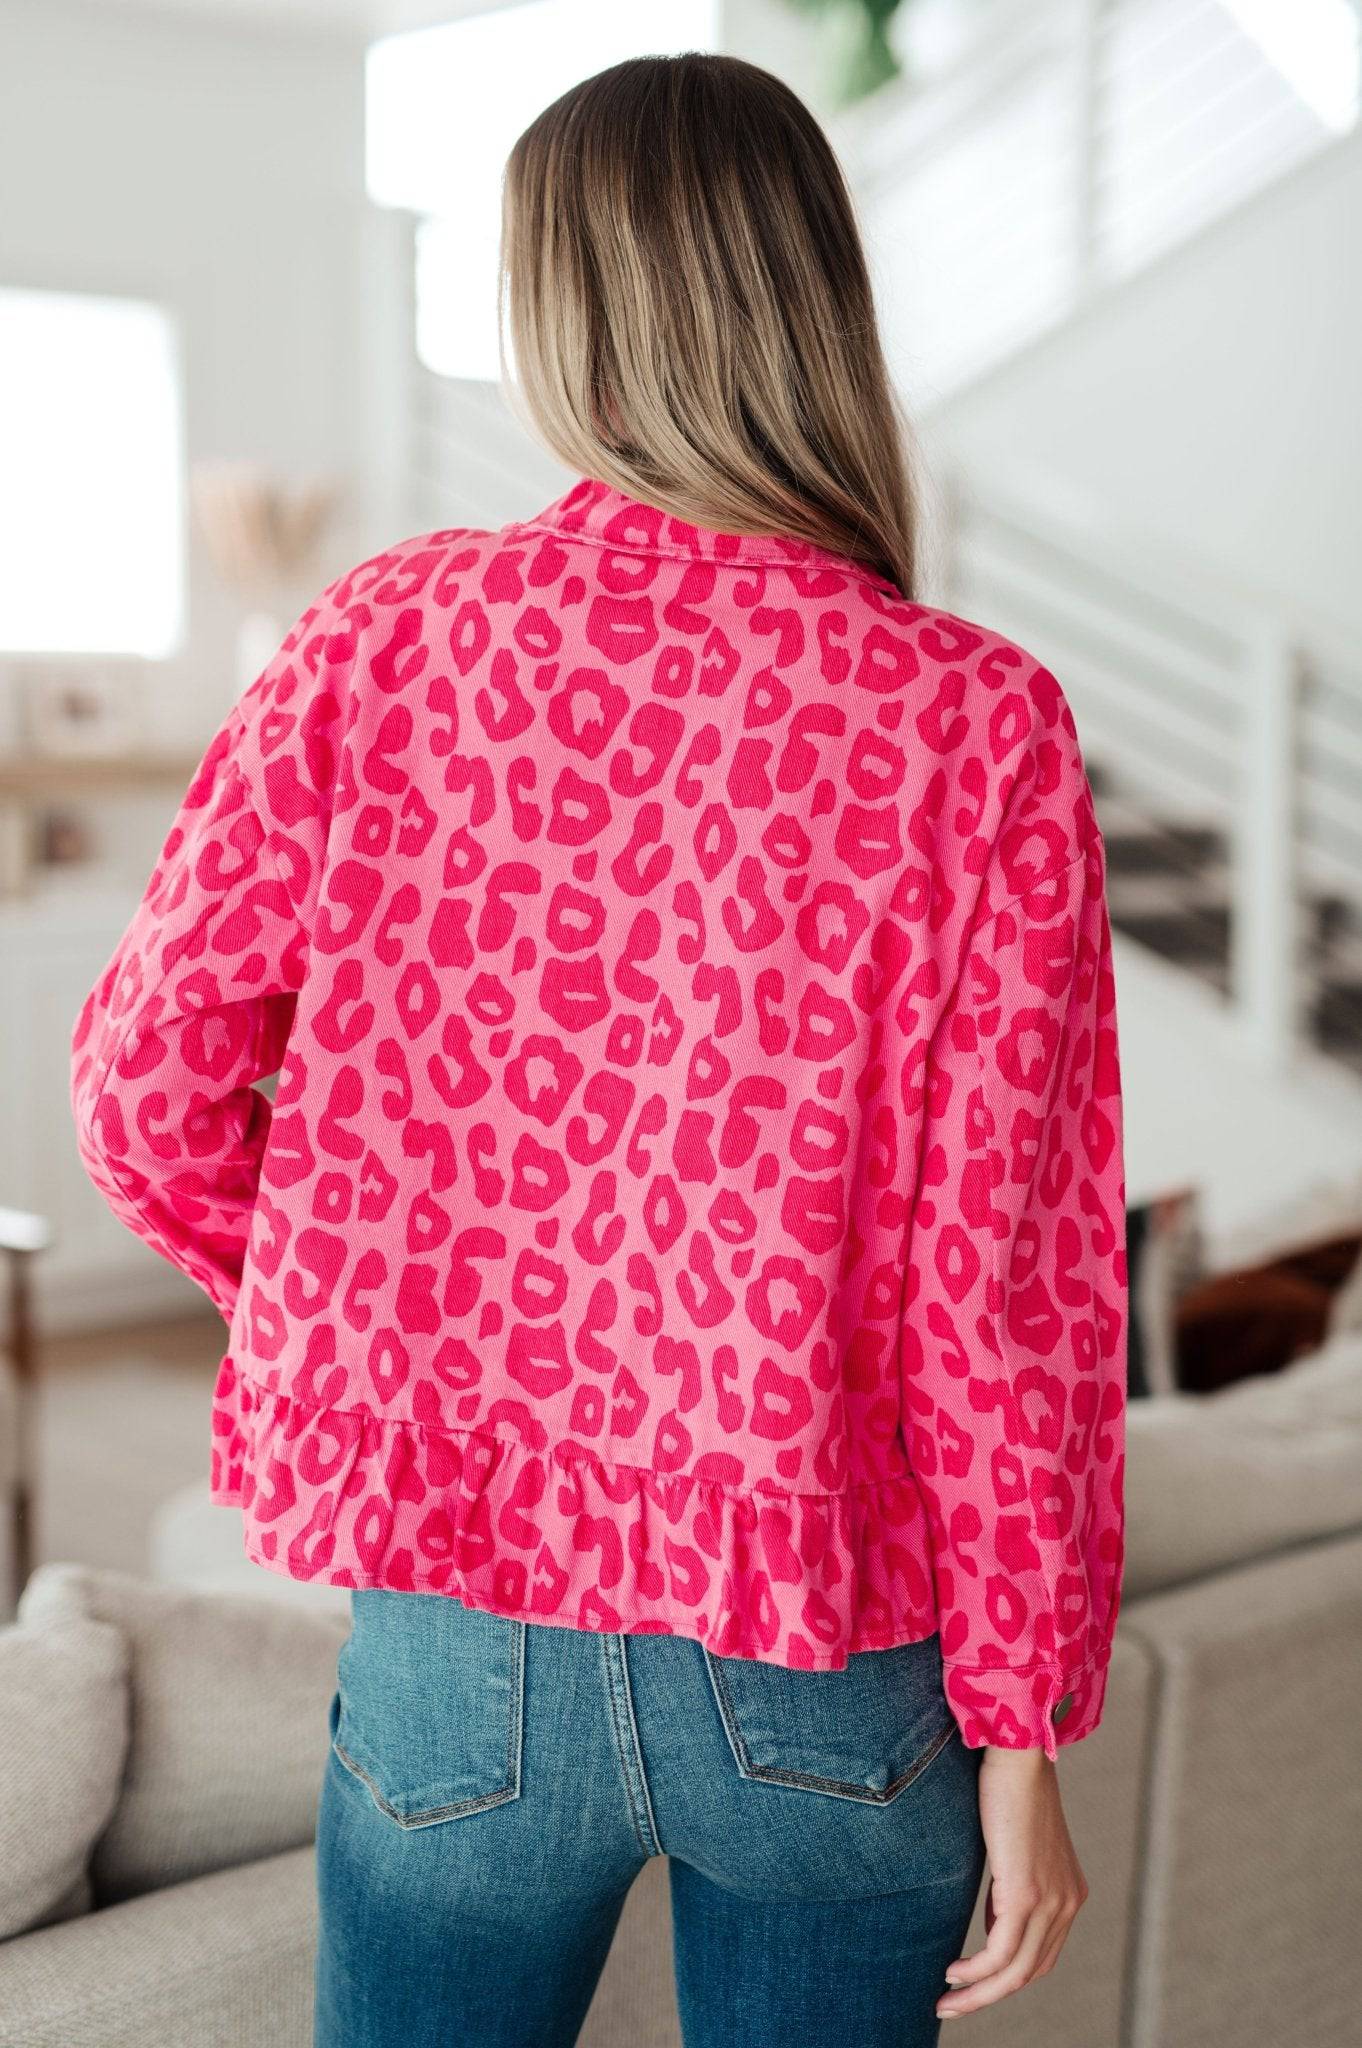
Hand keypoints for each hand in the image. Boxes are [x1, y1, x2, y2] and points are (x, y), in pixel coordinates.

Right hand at [935, 1746, 1086, 2021]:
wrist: (1019, 1757)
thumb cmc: (1010, 1791)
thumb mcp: (1016, 1850)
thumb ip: (1012, 1888)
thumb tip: (994, 1920)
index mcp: (1069, 1894)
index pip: (1041, 1955)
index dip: (1006, 1978)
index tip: (972, 1984)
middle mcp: (1067, 1903)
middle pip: (1030, 1972)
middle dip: (989, 1996)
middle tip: (951, 2006)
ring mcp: (1051, 1901)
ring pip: (1015, 1972)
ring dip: (978, 1994)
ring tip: (947, 2001)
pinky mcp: (1026, 1893)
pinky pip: (1001, 1952)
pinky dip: (977, 1972)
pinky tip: (954, 1974)